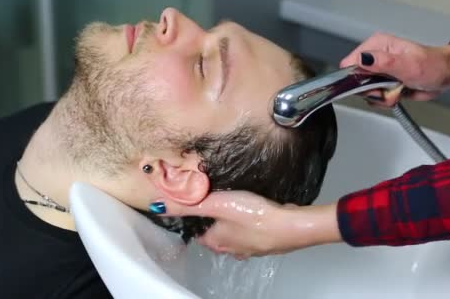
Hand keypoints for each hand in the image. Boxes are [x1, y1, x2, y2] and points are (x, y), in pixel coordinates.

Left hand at [158, 191, 340, 258]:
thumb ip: (186, 205)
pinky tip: (253, 213)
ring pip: (232, 235)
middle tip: (213, 200)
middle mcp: (230, 249)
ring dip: (230, 223)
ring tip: (233, 204)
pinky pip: (250, 233)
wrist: (292, 226)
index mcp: (214, 241)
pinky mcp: (266, 242)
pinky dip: (248, 224)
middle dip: (211, 220)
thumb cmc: (254, 216)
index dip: (192, 217)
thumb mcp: (215, 204)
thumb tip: (157, 206)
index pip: (194, 231)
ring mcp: (250, 248)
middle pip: (213, 234)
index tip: (194, 203)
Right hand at [340, 33, 449, 106]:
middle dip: (372, 91)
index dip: (357, 79)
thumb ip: (383, 62)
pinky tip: (397, 94)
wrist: (448, 74)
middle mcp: (374, 57)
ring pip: (365, 92)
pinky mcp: (383, 82)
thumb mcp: (408, 64)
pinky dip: (385, 100)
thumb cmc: (434, 65)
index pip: (349, 64)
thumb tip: (362, 59)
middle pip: (355, 81)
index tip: (373, 85)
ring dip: (381, 97)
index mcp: (376, 46)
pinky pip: (374, 97)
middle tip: (389, 88)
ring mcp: (378, 70)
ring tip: (397, 90)